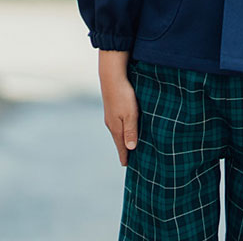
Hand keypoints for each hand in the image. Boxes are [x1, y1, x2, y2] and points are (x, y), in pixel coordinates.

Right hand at [99, 50, 138, 165]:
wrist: (112, 76)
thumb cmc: (123, 95)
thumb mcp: (130, 114)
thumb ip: (131, 131)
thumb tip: (131, 148)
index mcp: (116, 128)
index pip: (121, 147)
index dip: (125, 157)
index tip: (127, 167)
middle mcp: (111, 124)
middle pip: (119, 141)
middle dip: (125, 150)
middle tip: (130, 161)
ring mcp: (111, 116)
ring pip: (119, 132)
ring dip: (124, 140)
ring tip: (130, 147)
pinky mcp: (112, 109)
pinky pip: (119, 124)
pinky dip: (123, 130)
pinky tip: (127, 129)